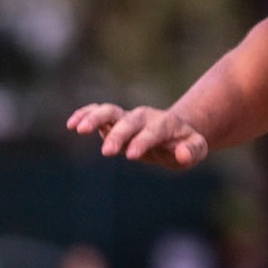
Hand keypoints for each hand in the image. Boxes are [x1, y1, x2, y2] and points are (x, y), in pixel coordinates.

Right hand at [66, 103, 209, 170]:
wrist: (174, 131)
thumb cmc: (184, 144)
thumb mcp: (196, 149)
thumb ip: (192, 151)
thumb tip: (182, 154)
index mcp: (165, 124)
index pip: (153, 131)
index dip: (143, 141)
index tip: (131, 155)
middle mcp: (144, 117)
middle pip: (129, 121)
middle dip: (118, 135)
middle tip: (107, 153)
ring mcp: (127, 117)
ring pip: (110, 111)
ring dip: (94, 118)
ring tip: (78, 130)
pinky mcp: (114, 120)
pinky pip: (97, 112)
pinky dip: (85, 114)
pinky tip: (71, 124)